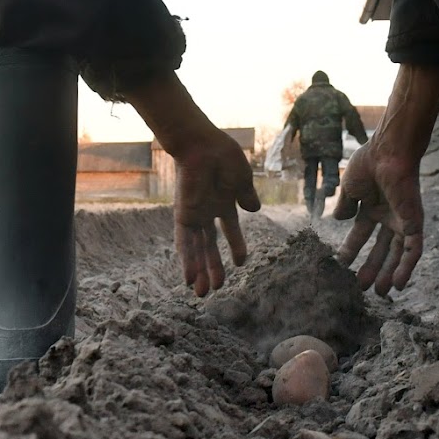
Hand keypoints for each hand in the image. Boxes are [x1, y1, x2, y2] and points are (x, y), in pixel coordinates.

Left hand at [172, 128, 261, 295]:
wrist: (202, 145)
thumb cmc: (222, 155)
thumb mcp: (241, 178)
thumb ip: (246, 195)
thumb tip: (255, 209)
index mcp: (223, 202)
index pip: (230, 230)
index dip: (237, 246)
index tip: (242, 263)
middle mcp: (207, 212)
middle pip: (209, 246)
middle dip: (213, 267)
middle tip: (217, 289)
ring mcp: (195, 215)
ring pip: (197, 249)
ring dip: (200, 271)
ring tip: (202, 293)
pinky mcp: (184, 216)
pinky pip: (185, 243)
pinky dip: (187, 261)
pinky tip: (189, 278)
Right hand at [332, 138, 425, 294]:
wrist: (387, 153)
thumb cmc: (369, 164)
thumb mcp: (350, 188)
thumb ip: (345, 205)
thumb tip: (338, 219)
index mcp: (372, 208)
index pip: (361, 235)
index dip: (351, 250)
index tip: (340, 265)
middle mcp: (389, 217)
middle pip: (381, 249)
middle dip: (371, 268)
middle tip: (361, 287)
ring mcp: (402, 221)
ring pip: (397, 254)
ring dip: (388, 273)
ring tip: (379, 293)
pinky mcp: (414, 223)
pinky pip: (413, 250)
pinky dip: (406, 268)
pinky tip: (397, 284)